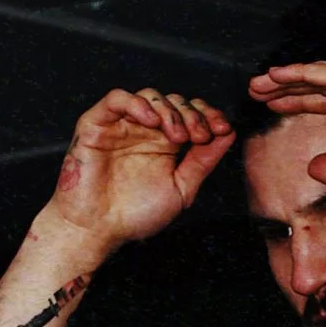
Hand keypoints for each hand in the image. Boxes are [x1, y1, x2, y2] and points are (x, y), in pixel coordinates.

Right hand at [47, 87, 233, 246]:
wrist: (97, 230)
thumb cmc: (134, 215)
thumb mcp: (181, 189)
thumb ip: (203, 162)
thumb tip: (229, 134)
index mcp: (165, 143)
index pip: (191, 114)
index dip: (208, 115)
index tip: (222, 129)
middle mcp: (145, 130)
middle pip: (174, 102)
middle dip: (193, 114)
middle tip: (199, 136)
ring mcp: (121, 125)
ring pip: (150, 96)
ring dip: (169, 110)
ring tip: (177, 136)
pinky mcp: (97, 124)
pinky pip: (117, 99)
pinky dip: (137, 103)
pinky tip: (151, 121)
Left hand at [246, 61, 325, 219]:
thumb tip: (314, 166)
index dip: (298, 99)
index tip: (272, 104)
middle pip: (321, 83)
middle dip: (287, 84)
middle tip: (256, 88)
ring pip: (321, 75)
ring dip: (287, 77)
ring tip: (258, 83)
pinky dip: (300, 72)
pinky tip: (276, 75)